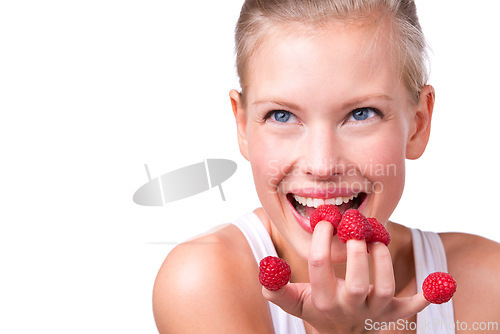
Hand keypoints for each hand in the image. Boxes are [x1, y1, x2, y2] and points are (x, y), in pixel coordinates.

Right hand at [262, 221, 428, 333]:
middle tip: (353, 226)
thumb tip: (265, 271)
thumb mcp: (297, 303)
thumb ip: (278, 290)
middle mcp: (351, 307)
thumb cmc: (321, 310)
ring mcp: (375, 311)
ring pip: (385, 287)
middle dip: (356, 251)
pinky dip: (428, 295)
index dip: (321, 240)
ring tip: (375, 237)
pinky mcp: (396, 313)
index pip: (319, 269)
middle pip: (357, 281)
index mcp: (324, 302)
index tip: (325, 220)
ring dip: (383, 260)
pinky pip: (414, 306)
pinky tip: (439, 281)